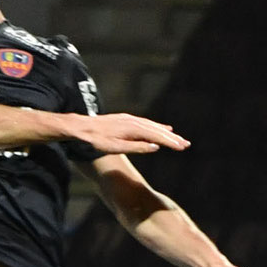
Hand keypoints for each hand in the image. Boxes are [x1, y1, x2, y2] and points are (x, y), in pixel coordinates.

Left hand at [73, 112, 188, 155]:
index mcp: (133, 129)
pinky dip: (157, 126)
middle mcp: (133, 122)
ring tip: (178, 139)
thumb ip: (136, 147)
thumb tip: (156, 147)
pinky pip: (146, 123)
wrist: (80, 127)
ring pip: (152, 126)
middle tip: (186, 144)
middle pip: (157, 130)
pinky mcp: (126, 119)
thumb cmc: (96, 140)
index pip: (156, 137)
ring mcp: (130, 119)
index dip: (170, 142)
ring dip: (166, 133)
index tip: (182, 147)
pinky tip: (162, 128)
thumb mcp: (115, 147)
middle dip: (172, 138)